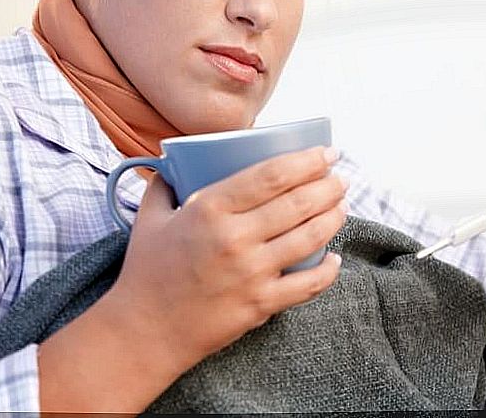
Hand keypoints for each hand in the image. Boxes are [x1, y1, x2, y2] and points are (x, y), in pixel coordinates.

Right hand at [104, 145, 347, 375]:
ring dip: (334, 217)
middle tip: (340, 179)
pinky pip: (308, 284)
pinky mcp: (260, 304)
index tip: (326, 152)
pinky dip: (328, 270)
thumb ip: (165, 184)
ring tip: (342, 206)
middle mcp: (234, 238)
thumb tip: (175, 161)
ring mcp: (251, 273)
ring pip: (310, 237)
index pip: (272, 175)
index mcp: (210, 209)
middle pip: (299, 203)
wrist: (143, 331)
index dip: (307, 160)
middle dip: (329, 186)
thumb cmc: (147, 271)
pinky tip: (334, 258)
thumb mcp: (150, 217)